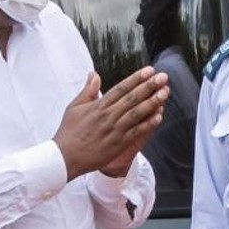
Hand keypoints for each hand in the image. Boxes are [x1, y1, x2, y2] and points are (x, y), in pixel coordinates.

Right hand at [53, 67, 168, 180]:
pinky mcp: (118, 143)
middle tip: (163, 77)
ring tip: (164, 92)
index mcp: (98, 106)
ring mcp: (114, 130)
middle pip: (132, 98)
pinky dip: (148, 124)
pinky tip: (159, 116)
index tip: (149, 71)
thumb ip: (88, 90)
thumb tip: (94, 74)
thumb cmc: (69, 132)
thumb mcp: (74, 107)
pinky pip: (136, 132)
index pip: (121, 88)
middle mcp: (108, 116)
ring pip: (136, 113)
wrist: (65, 158)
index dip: (136, 78)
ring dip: (152, 102)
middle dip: (149, 86)